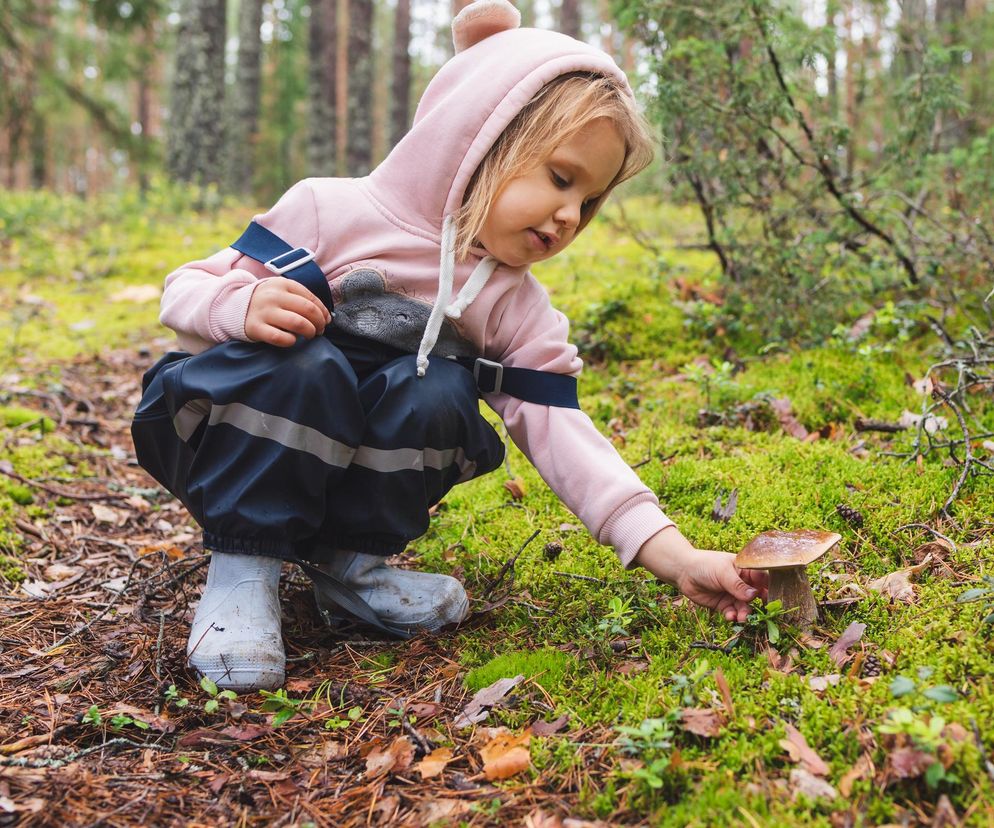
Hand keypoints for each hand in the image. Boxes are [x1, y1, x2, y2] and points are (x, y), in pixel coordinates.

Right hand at [245, 277, 330, 346]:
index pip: (311, 299)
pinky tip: (292, 340)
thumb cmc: (268, 302)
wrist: (235, 307)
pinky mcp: (256, 328)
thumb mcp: (283, 292)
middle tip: (319, 330)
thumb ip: (303, 299)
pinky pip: (280, 338)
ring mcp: (264, 312)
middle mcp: (273, 296)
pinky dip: (291, 341)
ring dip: (309, 331)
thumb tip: (327, 317)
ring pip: (298, 323)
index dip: (323, 312)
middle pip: (308, 310)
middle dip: (319, 323)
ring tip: (309, 335)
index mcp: (282, 284)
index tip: (326, 321)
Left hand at [632, 527, 768, 622]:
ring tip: (741, 617)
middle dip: (759, 605)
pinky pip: (732, 613)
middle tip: (762, 613)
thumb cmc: (705, 565)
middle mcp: (741, 583)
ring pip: (745, 607)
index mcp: (745, 570)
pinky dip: (733, 616)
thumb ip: (738, 585)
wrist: (684, 572)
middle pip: (756, 596)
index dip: (769, 588)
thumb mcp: (723, 572)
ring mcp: (733, 595)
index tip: (774, 598)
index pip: (762, 579)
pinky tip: (730, 616)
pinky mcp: (723, 605)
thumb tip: (754, 595)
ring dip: (745, 613)